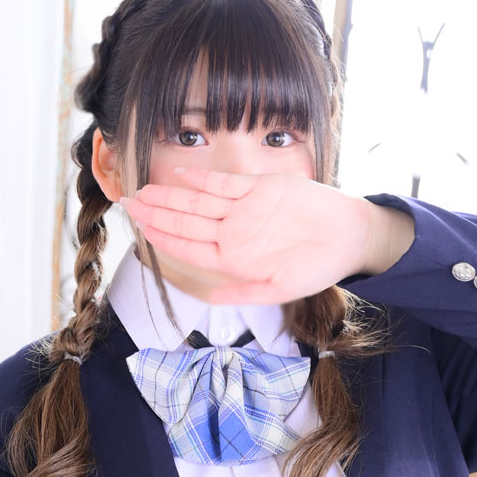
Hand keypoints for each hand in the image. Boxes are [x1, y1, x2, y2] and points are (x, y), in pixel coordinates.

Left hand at [120, 168, 412, 303]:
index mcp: (234, 259)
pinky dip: (202, 180)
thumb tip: (211, 301)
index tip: (140, 229)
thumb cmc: (318, 268)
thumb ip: (244, 293)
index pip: (188, 248)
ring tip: (143, 191)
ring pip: (198, 202)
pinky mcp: (260, 189)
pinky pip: (225, 184)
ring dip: (170, 196)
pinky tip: (180, 176)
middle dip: (156, 214)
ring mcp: (245, 210)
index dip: (163, 237)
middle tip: (128, 204)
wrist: (349, 237)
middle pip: (186, 223)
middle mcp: (234, 234)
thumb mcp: (281, 289)